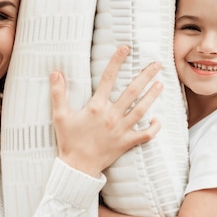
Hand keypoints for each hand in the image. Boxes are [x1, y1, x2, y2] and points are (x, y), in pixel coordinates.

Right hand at [50, 46, 162, 176]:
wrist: (77, 167)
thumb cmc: (68, 141)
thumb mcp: (60, 116)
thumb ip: (58, 93)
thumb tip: (55, 73)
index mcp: (96, 107)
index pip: (107, 78)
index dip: (117, 61)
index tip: (126, 48)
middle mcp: (111, 116)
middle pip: (132, 92)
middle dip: (145, 76)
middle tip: (157, 64)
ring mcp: (120, 130)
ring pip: (141, 110)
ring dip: (152, 96)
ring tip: (161, 84)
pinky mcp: (126, 143)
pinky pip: (144, 135)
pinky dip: (153, 128)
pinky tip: (158, 119)